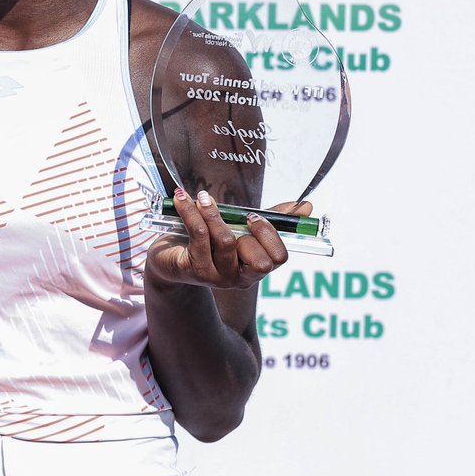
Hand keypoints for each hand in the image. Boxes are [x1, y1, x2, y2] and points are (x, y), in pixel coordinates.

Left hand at [146, 190, 309, 289]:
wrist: (167, 256)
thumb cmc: (208, 240)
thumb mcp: (240, 227)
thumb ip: (272, 218)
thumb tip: (307, 206)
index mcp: (254, 268)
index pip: (279, 259)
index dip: (271, 236)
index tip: (254, 216)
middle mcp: (238, 278)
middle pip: (261, 263)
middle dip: (253, 233)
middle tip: (241, 216)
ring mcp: (216, 277)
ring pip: (227, 242)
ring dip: (215, 213)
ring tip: (204, 197)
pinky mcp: (192, 270)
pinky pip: (198, 235)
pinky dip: (191, 211)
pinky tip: (183, 198)